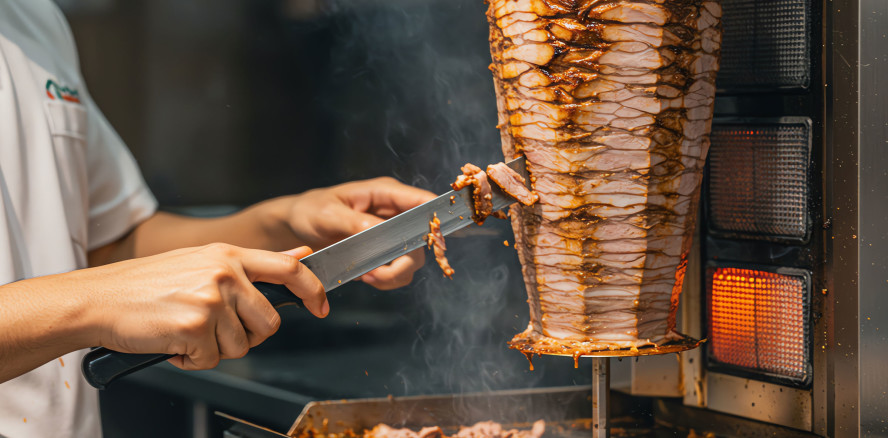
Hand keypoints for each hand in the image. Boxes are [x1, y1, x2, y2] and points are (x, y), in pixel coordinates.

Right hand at [81, 243, 324, 369]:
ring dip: (215, 348)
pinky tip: (172, 341)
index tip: (322, 306)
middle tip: (218, 332)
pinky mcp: (196, 326)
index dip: (314, 289)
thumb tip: (299, 257)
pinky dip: (192, 360)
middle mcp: (225, 273)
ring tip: (186, 330)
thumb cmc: (146, 284)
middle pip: (270, 321)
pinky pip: (211, 360)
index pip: (289, 269)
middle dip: (250, 336)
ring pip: (242, 346)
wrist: (97, 299)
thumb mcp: (203, 261)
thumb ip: (253, 263)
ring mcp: (211, 299)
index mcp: (228, 255)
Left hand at [273, 177, 435, 289]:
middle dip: (406, 259)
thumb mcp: (328, 213)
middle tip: (380, 273)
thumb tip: (379, 232)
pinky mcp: (382, 252)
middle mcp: (393, 213)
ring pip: (412, 258)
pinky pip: (397, 270)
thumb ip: (355, 222)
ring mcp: (390, 234)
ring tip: (369, 276)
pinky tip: (367, 277)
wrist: (295, 228)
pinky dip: (386, 279)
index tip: (433, 240)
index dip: (434, 219)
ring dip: (394, 274)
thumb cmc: (310, 211)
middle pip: (422, 238)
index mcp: (385, 193)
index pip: (423, 202)